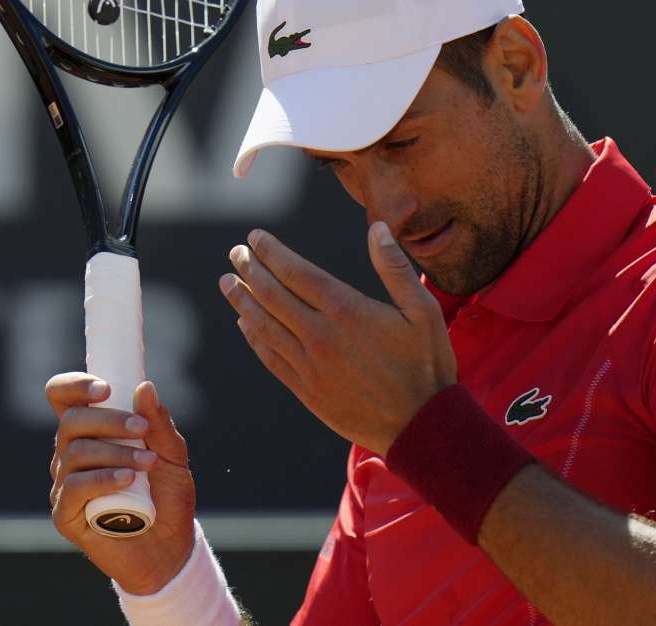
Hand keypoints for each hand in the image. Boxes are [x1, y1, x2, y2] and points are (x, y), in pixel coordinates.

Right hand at [45, 374, 196, 594]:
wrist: (170, 546)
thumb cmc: (167, 496)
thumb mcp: (173, 455)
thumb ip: (159, 424)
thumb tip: (145, 386)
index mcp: (92, 432)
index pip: (64, 398)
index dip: (75, 386)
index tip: (105, 389)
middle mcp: (71, 454)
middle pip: (71, 421)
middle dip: (108, 420)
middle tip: (140, 429)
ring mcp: (65, 483)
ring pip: (74, 452)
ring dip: (115, 451)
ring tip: (148, 462)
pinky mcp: (65, 514)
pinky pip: (74, 488)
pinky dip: (102, 478)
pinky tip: (127, 479)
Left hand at [221, 222, 456, 454]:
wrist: (421, 427)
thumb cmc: (427, 365)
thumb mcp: (424, 311)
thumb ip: (395, 268)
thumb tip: (377, 228)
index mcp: (347, 311)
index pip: (296, 273)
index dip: (271, 252)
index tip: (255, 237)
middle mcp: (321, 336)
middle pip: (272, 295)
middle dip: (250, 270)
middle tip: (235, 253)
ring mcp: (310, 366)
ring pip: (264, 326)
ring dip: (242, 301)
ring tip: (228, 283)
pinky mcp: (307, 391)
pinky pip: (271, 359)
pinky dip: (254, 338)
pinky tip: (246, 325)